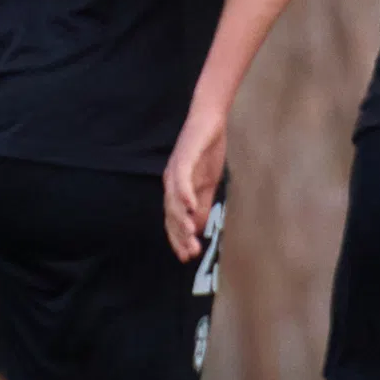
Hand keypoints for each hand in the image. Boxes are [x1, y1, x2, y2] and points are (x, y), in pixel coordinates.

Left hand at [162, 99, 228, 261]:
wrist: (209, 121)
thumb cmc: (207, 151)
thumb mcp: (207, 184)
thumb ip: (202, 205)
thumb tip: (197, 229)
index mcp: (175, 190)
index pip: (173, 220)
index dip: (178, 239)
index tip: (186, 258)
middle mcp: (170, 182)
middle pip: (171, 214)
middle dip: (180, 235)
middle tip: (191, 253)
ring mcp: (175, 171)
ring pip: (174, 200)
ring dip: (181, 219)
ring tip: (190, 235)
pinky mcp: (183, 159)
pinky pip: (181, 179)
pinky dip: (185, 194)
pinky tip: (191, 207)